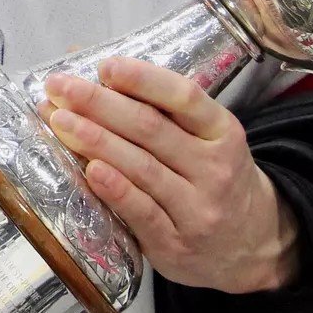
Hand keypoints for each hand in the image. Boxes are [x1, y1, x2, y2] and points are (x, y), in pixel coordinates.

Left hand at [42, 58, 298, 293]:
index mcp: (222, 131)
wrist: (253, 246)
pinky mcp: (175, 244)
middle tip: (60, 87)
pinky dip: (114, 189)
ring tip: (59, 120)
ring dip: (95, 140)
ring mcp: (197, 209)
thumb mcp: (207, 138)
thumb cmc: (214, 179)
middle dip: (99, 104)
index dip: (143, 79)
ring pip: (142, 168)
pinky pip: (141, 212)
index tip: (105, 66)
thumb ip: (161, 109)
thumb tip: (97, 70)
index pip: (184, 97)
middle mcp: (214, 168)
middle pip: (151, 129)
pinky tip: (89, 169)